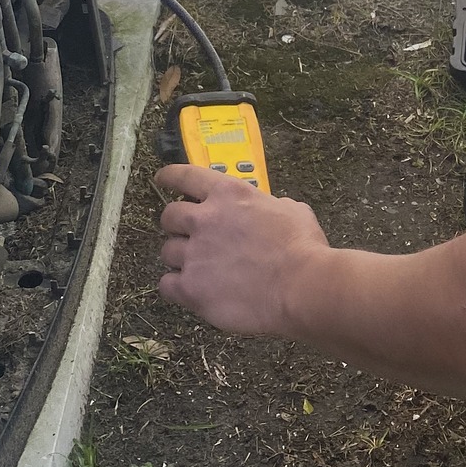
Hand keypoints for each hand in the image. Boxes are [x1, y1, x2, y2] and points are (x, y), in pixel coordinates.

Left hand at [156, 164, 329, 335]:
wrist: (301, 286)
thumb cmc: (303, 248)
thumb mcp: (291, 209)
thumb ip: (270, 205)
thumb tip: (269, 208)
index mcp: (229, 194)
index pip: (184, 176)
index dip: (169, 177)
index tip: (162, 179)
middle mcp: (205, 219)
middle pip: (169, 216)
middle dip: (176, 225)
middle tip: (189, 235)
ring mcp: (195, 254)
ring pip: (166, 251)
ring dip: (179, 257)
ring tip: (198, 268)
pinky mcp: (191, 287)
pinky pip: (167, 285)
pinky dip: (175, 287)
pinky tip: (191, 290)